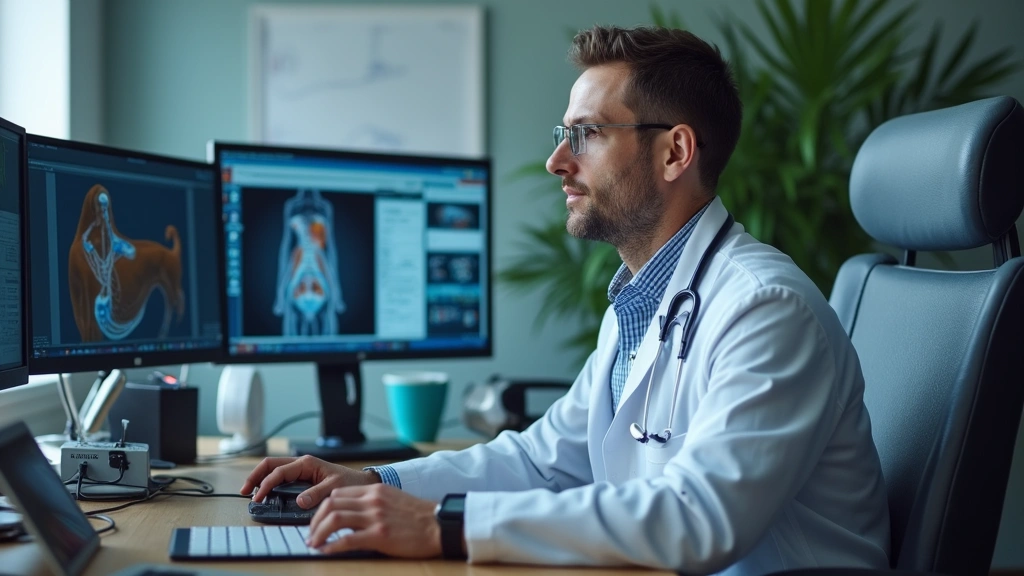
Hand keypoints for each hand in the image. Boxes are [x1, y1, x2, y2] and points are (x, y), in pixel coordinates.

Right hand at [239, 455, 378, 507]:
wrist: (362, 483)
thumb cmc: (351, 482)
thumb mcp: (335, 487)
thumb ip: (317, 493)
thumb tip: (300, 501)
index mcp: (307, 463)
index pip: (279, 471)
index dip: (265, 484)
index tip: (258, 497)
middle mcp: (301, 464)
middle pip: (270, 465)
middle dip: (255, 476)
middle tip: (244, 491)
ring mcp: (301, 470)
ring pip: (274, 470)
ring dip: (261, 479)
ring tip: (251, 493)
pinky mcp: (302, 477)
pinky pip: (281, 477)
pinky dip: (270, 483)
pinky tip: (266, 492)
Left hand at [305, 483, 443, 558]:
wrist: (439, 525)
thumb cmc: (419, 516)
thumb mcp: (393, 500)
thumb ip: (372, 502)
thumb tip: (351, 514)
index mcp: (375, 489)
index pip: (337, 493)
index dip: (322, 508)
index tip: (317, 521)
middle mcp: (372, 500)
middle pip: (330, 504)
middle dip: (315, 520)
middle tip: (311, 534)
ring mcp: (375, 517)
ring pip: (334, 519)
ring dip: (318, 532)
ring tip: (314, 543)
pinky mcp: (379, 535)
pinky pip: (346, 539)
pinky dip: (331, 546)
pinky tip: (326, 551)